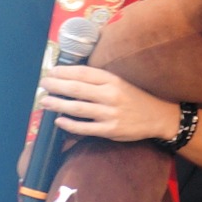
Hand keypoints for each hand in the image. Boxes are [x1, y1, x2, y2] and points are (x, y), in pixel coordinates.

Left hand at [39, 65, 179, 142]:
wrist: (159, 116)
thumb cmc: (135, 97)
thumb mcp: (120, 82)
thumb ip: (99, 80)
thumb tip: (71, 77)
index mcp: (112, 80)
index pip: (83, 73)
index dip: (64, 71)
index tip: (51, 71)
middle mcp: (110, 95)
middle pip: (77, 88)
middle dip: (56, 85)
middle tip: (43, 84)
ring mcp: (110, 113)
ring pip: (78, 108)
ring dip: (58, 104)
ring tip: (44, 101)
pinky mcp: (110, 130)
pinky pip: (85, 128)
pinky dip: (70, 124)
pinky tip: (59, 120)